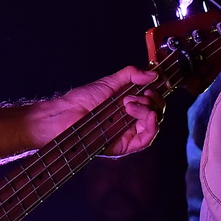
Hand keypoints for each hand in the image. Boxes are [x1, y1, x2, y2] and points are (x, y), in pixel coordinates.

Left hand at [35, 66, 162, 155]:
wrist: (65, 114)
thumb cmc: (82, 100)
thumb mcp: (109, 82)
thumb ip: (131, 75)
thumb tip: (154, 75)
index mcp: (127, 107)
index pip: (151, 102)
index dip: (156, 93)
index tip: (151, 84)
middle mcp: (130, 121)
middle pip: (156, 113)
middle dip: (152, 101)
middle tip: (138, 95)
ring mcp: (128, 134)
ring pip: (153, 125)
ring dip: (149, 111)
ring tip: (130, 104)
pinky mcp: (124, 146)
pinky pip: (146, 140)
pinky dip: (152, 126)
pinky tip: (148, 115)